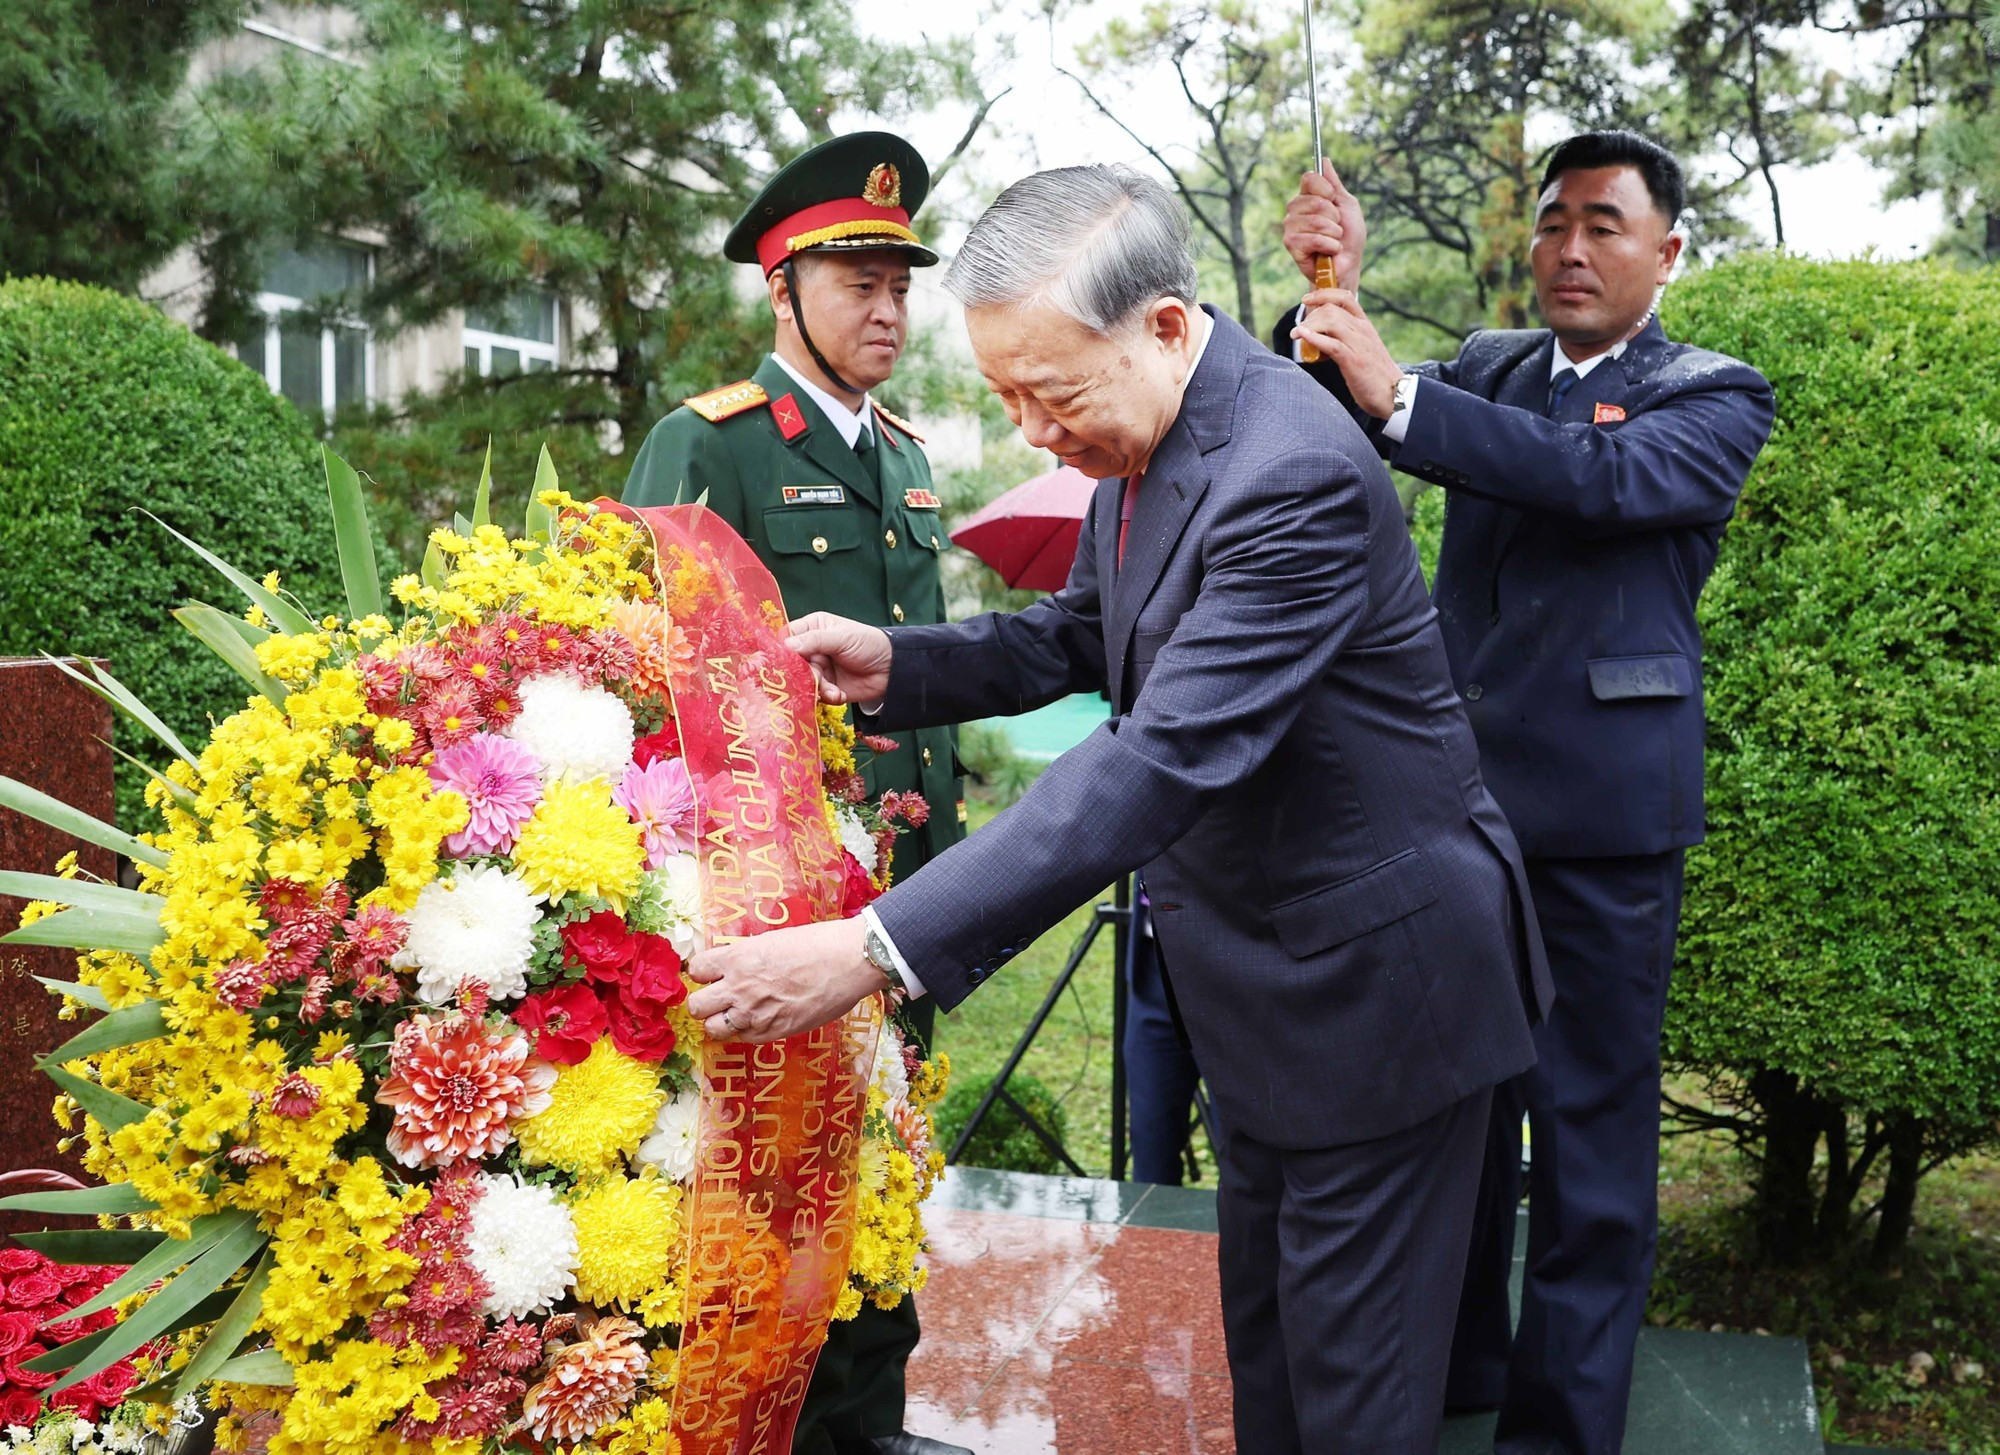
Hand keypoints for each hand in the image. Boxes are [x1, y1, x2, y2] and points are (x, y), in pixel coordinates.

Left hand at [684, 917, 884, 1042]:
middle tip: (718, 999)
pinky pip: (743, 1039)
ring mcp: (755, 1014)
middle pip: (696, 1006)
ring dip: (721, 1022)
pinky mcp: (773, 1032)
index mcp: (737, 958)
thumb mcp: (771, 941)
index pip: (695, 970)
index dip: (703, 973)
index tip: (711, 975)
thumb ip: (746, 957)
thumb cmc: (817, 944)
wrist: (849, 962)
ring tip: (736, 1014)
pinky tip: (760, 1020)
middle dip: (704, 1002)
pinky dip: (746, 1032)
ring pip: (713, 1029)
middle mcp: (739, 988)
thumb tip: (733, 967)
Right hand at [785, 611, 892, 705]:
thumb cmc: (869, 644)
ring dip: (818, 687)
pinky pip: (816, 694)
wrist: (892, 670)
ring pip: (803, 680)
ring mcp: (818, 668)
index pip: (787, 636)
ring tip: (833, 690)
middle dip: (803, 673)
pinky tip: (839, 695)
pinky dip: (827, 696)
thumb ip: (815, 640)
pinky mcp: (826, 687)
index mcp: (813, 628)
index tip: (785, 660)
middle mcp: (812, 648)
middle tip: (815, 677)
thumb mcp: (842, 638)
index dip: (784, 649)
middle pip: (792, 663)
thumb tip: (787, 645)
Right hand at [1282, 160, 1366, 291]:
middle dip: (1334, 216)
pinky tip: (1329, 251)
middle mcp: (1295, 210)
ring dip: (1333, 233)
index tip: (1333, 200)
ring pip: (1316, 221)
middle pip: (1315, 200)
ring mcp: (1290, 228)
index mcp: (1307, 197)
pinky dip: (1329, 246)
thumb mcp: (1347, 204)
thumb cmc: (1349, 236)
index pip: (1309, 178)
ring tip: (1333, 241)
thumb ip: (1334, 183)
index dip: (1326, 189)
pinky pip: (1314, 238)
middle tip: (1336, 228)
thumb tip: (1324, 160)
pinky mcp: (1291, 245)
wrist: (1348, 264)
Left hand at [1292, 289, 1401, 417]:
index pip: (1345, 297)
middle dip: (1310, 315)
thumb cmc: (1375, 375)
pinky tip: (1303, 336)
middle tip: (1298, 329)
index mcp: (1365, 325)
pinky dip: (1314, 337)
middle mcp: (1362, 330)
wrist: (1395, 393)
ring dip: (1308, 325)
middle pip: (1332, 309)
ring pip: (1330, 321)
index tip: (1306, 299)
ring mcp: (1358, 344)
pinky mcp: (1354, 361)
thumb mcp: (1362, 348)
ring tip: (1296, 335)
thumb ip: (1347, 338)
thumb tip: (1323, 337)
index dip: (1323, 294)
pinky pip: (1332, 344)